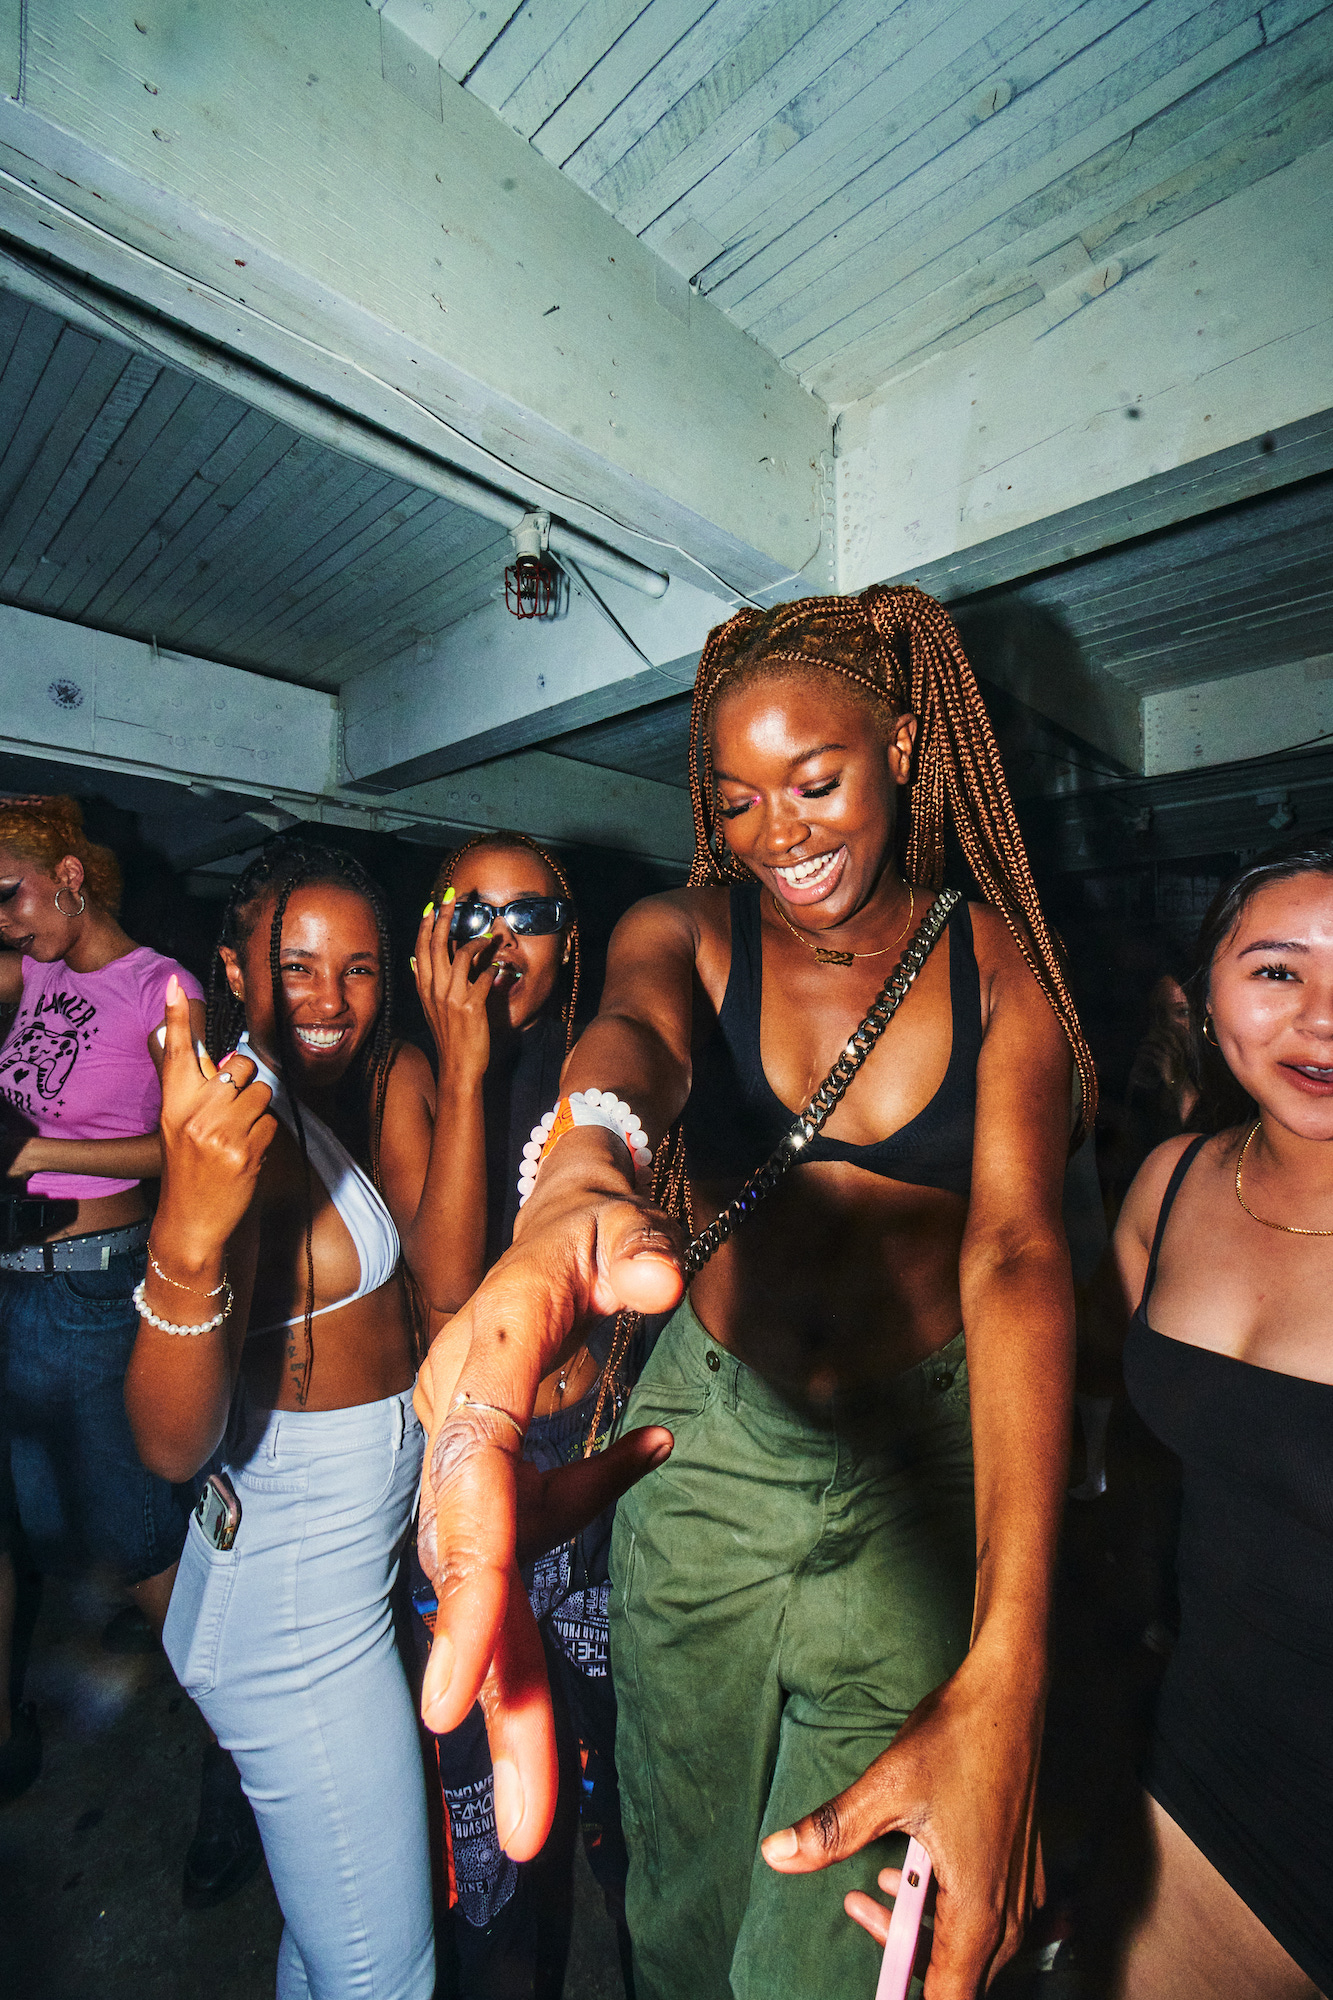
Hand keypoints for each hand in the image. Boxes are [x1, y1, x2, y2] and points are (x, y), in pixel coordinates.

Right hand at [155, 976, 276, 1254]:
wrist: (190, 1221)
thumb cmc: (188, 1170)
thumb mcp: (178, 1127)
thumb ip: (194, 1092)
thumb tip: (218, 1060)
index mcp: (174, 1103)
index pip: (177, 1052)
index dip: (176, 1017)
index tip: (174, 985)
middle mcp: (194, 1113)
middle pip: (240, 1066)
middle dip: (245, 1084)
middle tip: (231, 1112)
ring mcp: (219, 1132)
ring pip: (262, 1093)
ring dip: (258, 1112)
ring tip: (238, 1137)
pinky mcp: (245, 1151)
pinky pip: (271, 1123)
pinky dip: (265, 1137)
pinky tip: (247, 1156)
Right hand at [413, 890, 498, 1092]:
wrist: (458, 1067)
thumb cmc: (448, 1037)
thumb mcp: (430, 1008)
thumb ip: (425, 983)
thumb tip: (414, 961)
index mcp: (424, 988)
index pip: (421, 948)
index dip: (426, 924)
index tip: (432, 905)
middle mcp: (435, 989)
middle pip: (437, 944)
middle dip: (444, 916)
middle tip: (452, 895)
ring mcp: (452, 998)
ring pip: (462, 955)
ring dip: (478, 941)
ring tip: (491, 935)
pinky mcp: (472, 1006)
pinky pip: (484, 978)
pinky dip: (493, 969)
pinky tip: (499, 967)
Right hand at [414, 1142, 683, 1852]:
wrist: (555, 1226)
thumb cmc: (586, 1226)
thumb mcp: (615, 1221)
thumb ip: (634, 1248)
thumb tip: (658, 1285)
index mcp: (480, 1361)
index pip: (471, 1484)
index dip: (469, 1587)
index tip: (456, 1698)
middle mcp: (458, 1424)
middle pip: (467, 1571)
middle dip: (492, 1695)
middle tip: (521, 1831)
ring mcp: (471, 1463)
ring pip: (486, 1593)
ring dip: (514, 1695)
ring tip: (538, 1815)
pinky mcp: (499, 1486)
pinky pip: (527, 1555)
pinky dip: (561, 1578)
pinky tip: (639, 1458)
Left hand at [761, 1643, 1045, 1997]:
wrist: (1009, 1693)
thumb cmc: (957, 1738)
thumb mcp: (885, 1787)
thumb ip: (832, 1832)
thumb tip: (777, 1854)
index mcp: (979, 1907)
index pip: (950, 1999)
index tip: (879, 1991)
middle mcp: (1009, 1910)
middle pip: (959, 1979)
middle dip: (904, 1960)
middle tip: (859, 1908)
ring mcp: (1020, 1890)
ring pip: (971, 1949)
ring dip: (919, 1932)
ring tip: (870, 1889)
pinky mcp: (1019, 1869)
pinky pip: (984, 1917)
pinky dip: (942, 1908)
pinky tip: (907, 1870)